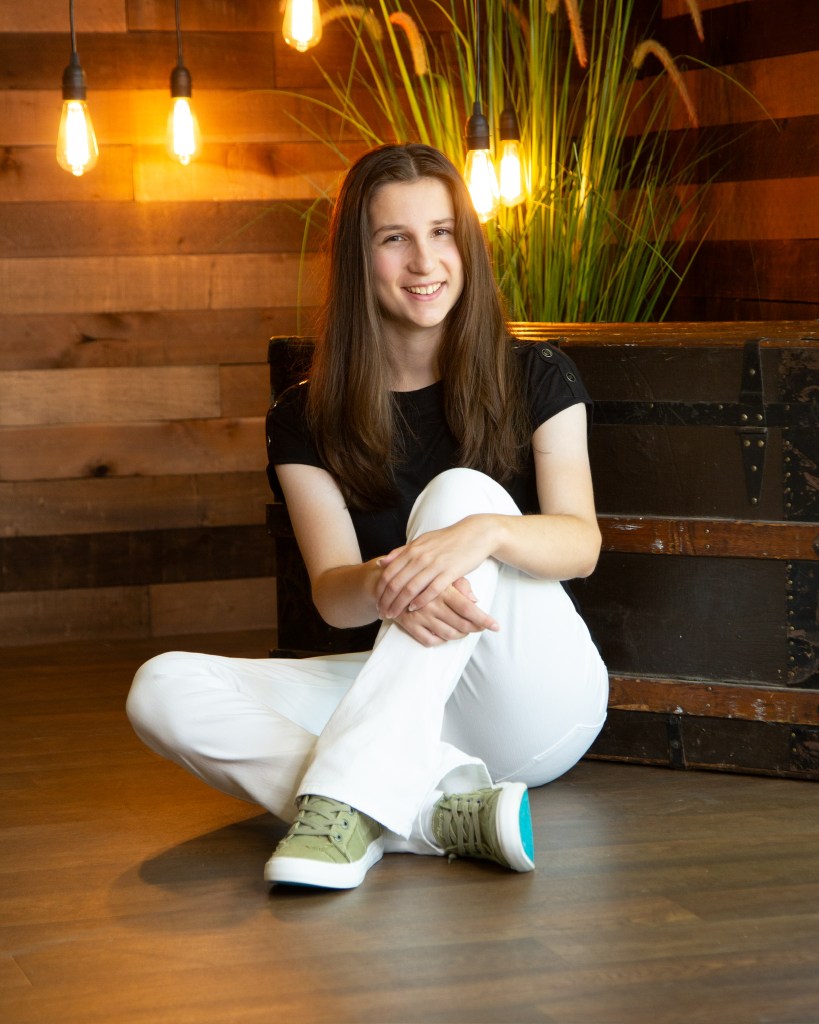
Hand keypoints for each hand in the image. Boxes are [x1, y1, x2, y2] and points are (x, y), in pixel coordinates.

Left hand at [375, 516, 495, 620]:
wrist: (475, 534)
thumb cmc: (447, 539)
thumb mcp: (422, 541)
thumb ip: (401, 552)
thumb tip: (382, 562)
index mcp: (412, 549)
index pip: (388, 573)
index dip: (380, 590)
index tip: (376, 602)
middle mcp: (420, 557)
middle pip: (396, 583)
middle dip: (386, 601)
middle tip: (382, 613)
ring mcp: (434, 564)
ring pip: (410, 589)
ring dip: (399, 604)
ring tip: (394, 615)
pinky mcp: (450, 572)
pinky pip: (431, 590)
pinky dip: (420, 601)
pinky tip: (414, 609)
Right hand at [389, 578, 498, 647]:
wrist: (388, 580)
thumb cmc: (422, 575)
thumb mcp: (442, 573)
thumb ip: (460, 585)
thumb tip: (475, 599)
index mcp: (441, 589)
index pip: (468, 608)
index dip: (484, 619)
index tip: (496, 626)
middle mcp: (431, 604)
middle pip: (461, 625)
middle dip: (474, 629)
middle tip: (480, 627)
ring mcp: (419, 616)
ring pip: (448, 635)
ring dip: (460, 635)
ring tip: (464, 630)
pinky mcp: (409, 625)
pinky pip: (430, 641)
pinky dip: (441, 640)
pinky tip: (445, 634)